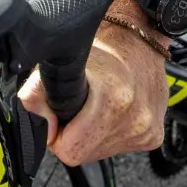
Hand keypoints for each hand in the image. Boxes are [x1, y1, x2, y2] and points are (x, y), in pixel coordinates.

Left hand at [18, 5, 166, 166]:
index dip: (56, 133)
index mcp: (114, 100)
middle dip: (74, 134)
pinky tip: (114, 110)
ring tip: (98, 103)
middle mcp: (135, 119)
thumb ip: (37, 93)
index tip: (59, 114)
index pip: (69, 149)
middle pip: (84, 153)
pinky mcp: (154, 135)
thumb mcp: (63, 59)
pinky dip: (110, 133)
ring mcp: (146, 130)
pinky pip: (119, 146)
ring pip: (101, 152)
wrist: (141, 34)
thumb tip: (33, 123)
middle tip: (78, 105)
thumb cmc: (105, 41)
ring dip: (93, 134)